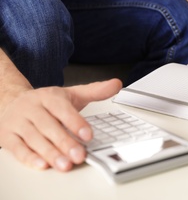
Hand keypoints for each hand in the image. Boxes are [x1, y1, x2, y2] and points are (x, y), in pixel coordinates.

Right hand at [0, 79, 121, 171]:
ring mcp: (18, 122)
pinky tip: (42, 165)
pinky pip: (17, 148)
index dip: (76, 122)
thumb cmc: (46, 102)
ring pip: (34, 139)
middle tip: (79, 155)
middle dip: (65, 142)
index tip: (88, 135)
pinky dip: (29, 157)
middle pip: (49, 126)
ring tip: (65, 164)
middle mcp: (32, 108)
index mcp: (48, 97)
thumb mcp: (70, 94)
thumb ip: (94, 91)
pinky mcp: (8, 136)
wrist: (11, 101)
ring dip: (50, 153)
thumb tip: (117, 84)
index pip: (63, 109)